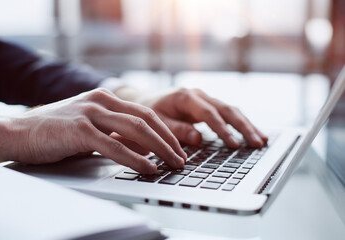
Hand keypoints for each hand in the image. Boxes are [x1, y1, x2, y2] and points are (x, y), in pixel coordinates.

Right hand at [0, 89, 185, 173]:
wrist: (18, 132)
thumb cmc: (53, 132)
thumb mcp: (88, 127)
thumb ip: (113, 132)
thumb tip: (141, 147)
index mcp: (104, 98)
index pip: (144, 112)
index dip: (165, 130)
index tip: (177, 146)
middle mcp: (100, 101)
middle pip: (146, 119)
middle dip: (169, 140)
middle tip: (182, 157)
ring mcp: (90, 113)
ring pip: (136, 130)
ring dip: (159, 148)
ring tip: (173, 163)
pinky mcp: (79, 130)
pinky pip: (115, 145)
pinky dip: (135, 158)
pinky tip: (148, 167)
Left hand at [117, 87, 267, 147]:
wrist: (144, 100)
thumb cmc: (149, 112)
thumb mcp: (157, 122)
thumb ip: (176, 130)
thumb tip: (198, 139)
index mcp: (185, 97)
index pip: (208, 113)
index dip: (222, 129)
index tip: (233, 144)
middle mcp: (199, 95)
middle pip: (227, 109)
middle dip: (243, 126)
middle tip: (257, 143)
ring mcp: (205, 99)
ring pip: (231, 110)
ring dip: (247, 125)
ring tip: (262, 140)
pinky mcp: (208, 106)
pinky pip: (228, 113)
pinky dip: (241, 123)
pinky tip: (253, 133)